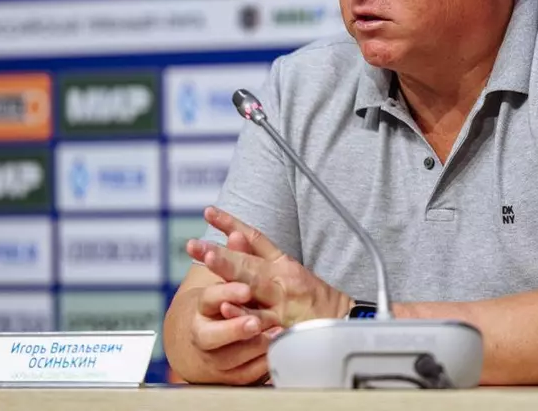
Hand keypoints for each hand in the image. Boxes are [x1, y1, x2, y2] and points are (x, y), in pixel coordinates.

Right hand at [181, 230, 279, 384]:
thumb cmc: (215, 302)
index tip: (245, 291)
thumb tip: (239, 232)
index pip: (210, 301)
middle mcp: (202, 335)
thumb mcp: (223, 278)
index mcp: (200, 308)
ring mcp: (215, 359)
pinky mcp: (231, 376)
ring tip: (273, 339)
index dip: (227, 294)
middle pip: (215, 336)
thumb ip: (233, 256)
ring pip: (232, 358)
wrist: (198, 339)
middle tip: (257, 323)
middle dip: (237, 328)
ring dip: (253, 347)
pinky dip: (262, 365)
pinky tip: (277, 356)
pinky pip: (248, 374)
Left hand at [188, 206, 352, 329]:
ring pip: (252, 283)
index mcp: (282, 263)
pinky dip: (243, 312)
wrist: (344, 324)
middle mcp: (281, 277)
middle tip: (193, 244)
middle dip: (218, 252)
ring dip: (229, 270)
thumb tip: (233, 238)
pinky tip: (225, 306)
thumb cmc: (314, 300)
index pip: (254, 238)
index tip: (208, 211)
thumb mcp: (290, 272)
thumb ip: (262, 257)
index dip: (231, 223)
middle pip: (246, 261)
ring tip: (207, 259)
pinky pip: (261, 319)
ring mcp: (282, 300)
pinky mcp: (284, 324)